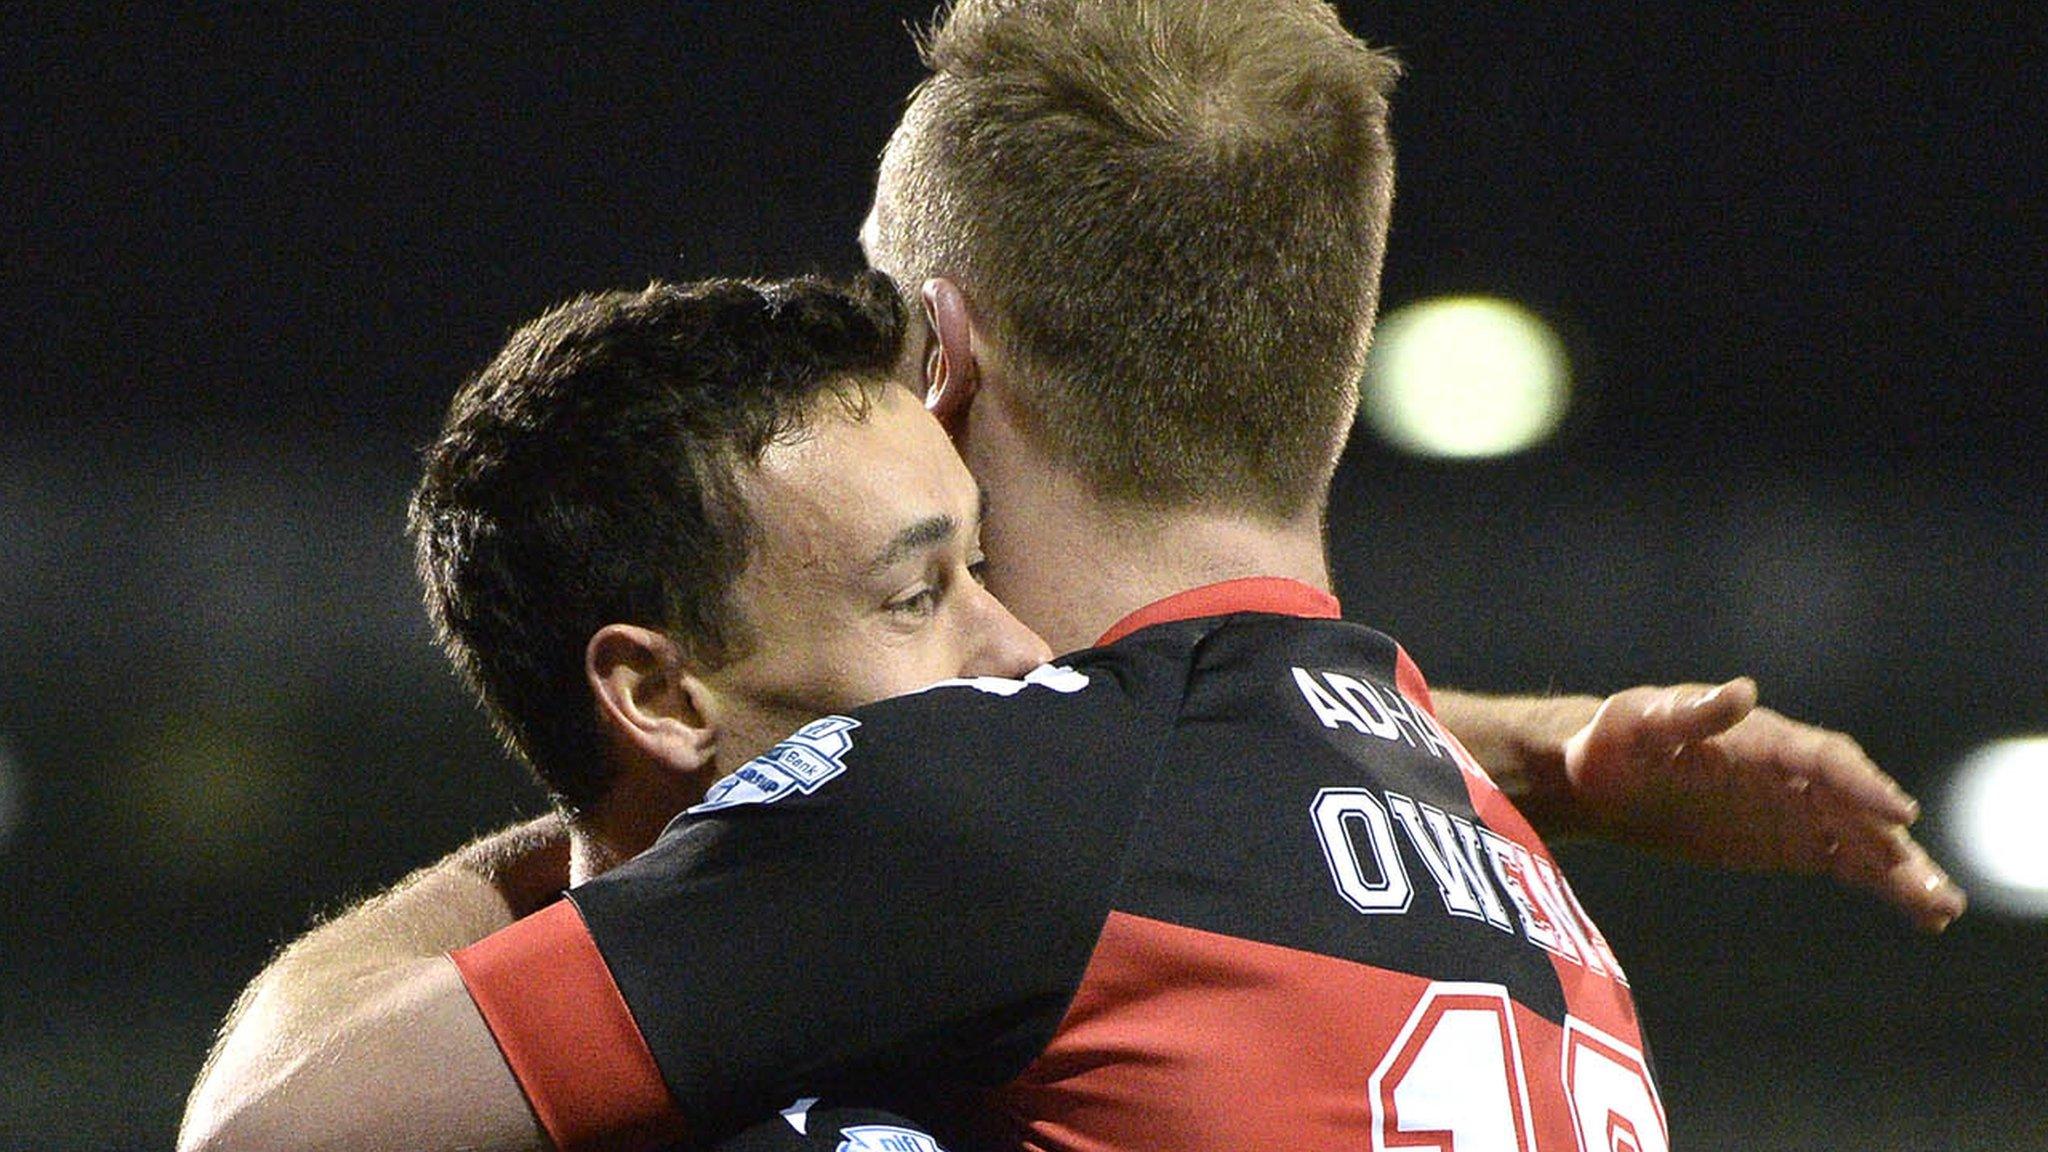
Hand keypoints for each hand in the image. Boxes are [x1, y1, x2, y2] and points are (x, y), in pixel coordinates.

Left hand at [1563, 678, 1966, 931]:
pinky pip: (1847, 861)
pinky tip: (1923, 912)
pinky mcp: (1790, 839)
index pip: (1822, 758)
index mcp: (1760, 738)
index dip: (1861, 784)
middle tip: (1934, 885)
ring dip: (1903, 869)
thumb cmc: (1612, 745)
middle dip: (1894, 842)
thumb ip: (1690, 713)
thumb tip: (1743, 691)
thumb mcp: (1636, 724)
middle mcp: (1790, 770)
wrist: (1601, 779)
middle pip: (1855, 804)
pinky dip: (1883, 883)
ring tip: (1943, 907)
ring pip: (1861, 837)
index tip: (1899, 813)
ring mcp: (1795, 806)